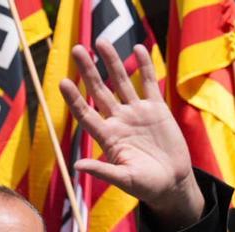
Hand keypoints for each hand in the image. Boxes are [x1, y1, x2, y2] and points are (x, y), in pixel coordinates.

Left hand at [60, 40, 202, 229]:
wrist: (171, 183)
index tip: (63, 82)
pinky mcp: (156, 109)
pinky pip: (148, 84)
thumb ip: (103, 171)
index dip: (74, 99)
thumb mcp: (124, 180)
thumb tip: (77, 165)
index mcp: (108, 138)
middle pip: (99, 91)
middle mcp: (118, 121)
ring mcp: (136, 113)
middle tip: (77, 50)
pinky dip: (144, 67)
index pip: (86, 114)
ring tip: (101, 41)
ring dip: (112, 62)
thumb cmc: (145, 186)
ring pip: (121, 82)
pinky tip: (137, 49)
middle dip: (88, 71)